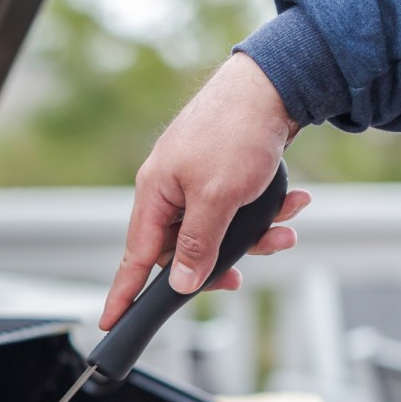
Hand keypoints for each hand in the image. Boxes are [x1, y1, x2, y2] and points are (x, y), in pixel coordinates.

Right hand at [101, 52, 310, 330]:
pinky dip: (263, 212)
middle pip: (182, 249)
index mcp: (155, 194)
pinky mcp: (222, 171)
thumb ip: (196, 245)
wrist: (276, 79)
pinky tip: (291, 202)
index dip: (123, 294)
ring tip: (282, 231)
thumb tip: (180, 282)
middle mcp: (170, 189)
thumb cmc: (237, 129)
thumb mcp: (216, 198)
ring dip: (252, 236)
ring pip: (216, 230)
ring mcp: (195, 180)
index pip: (134, 258)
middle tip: (237, 279)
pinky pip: (235, 209)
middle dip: (218, 262)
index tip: (110, 322)